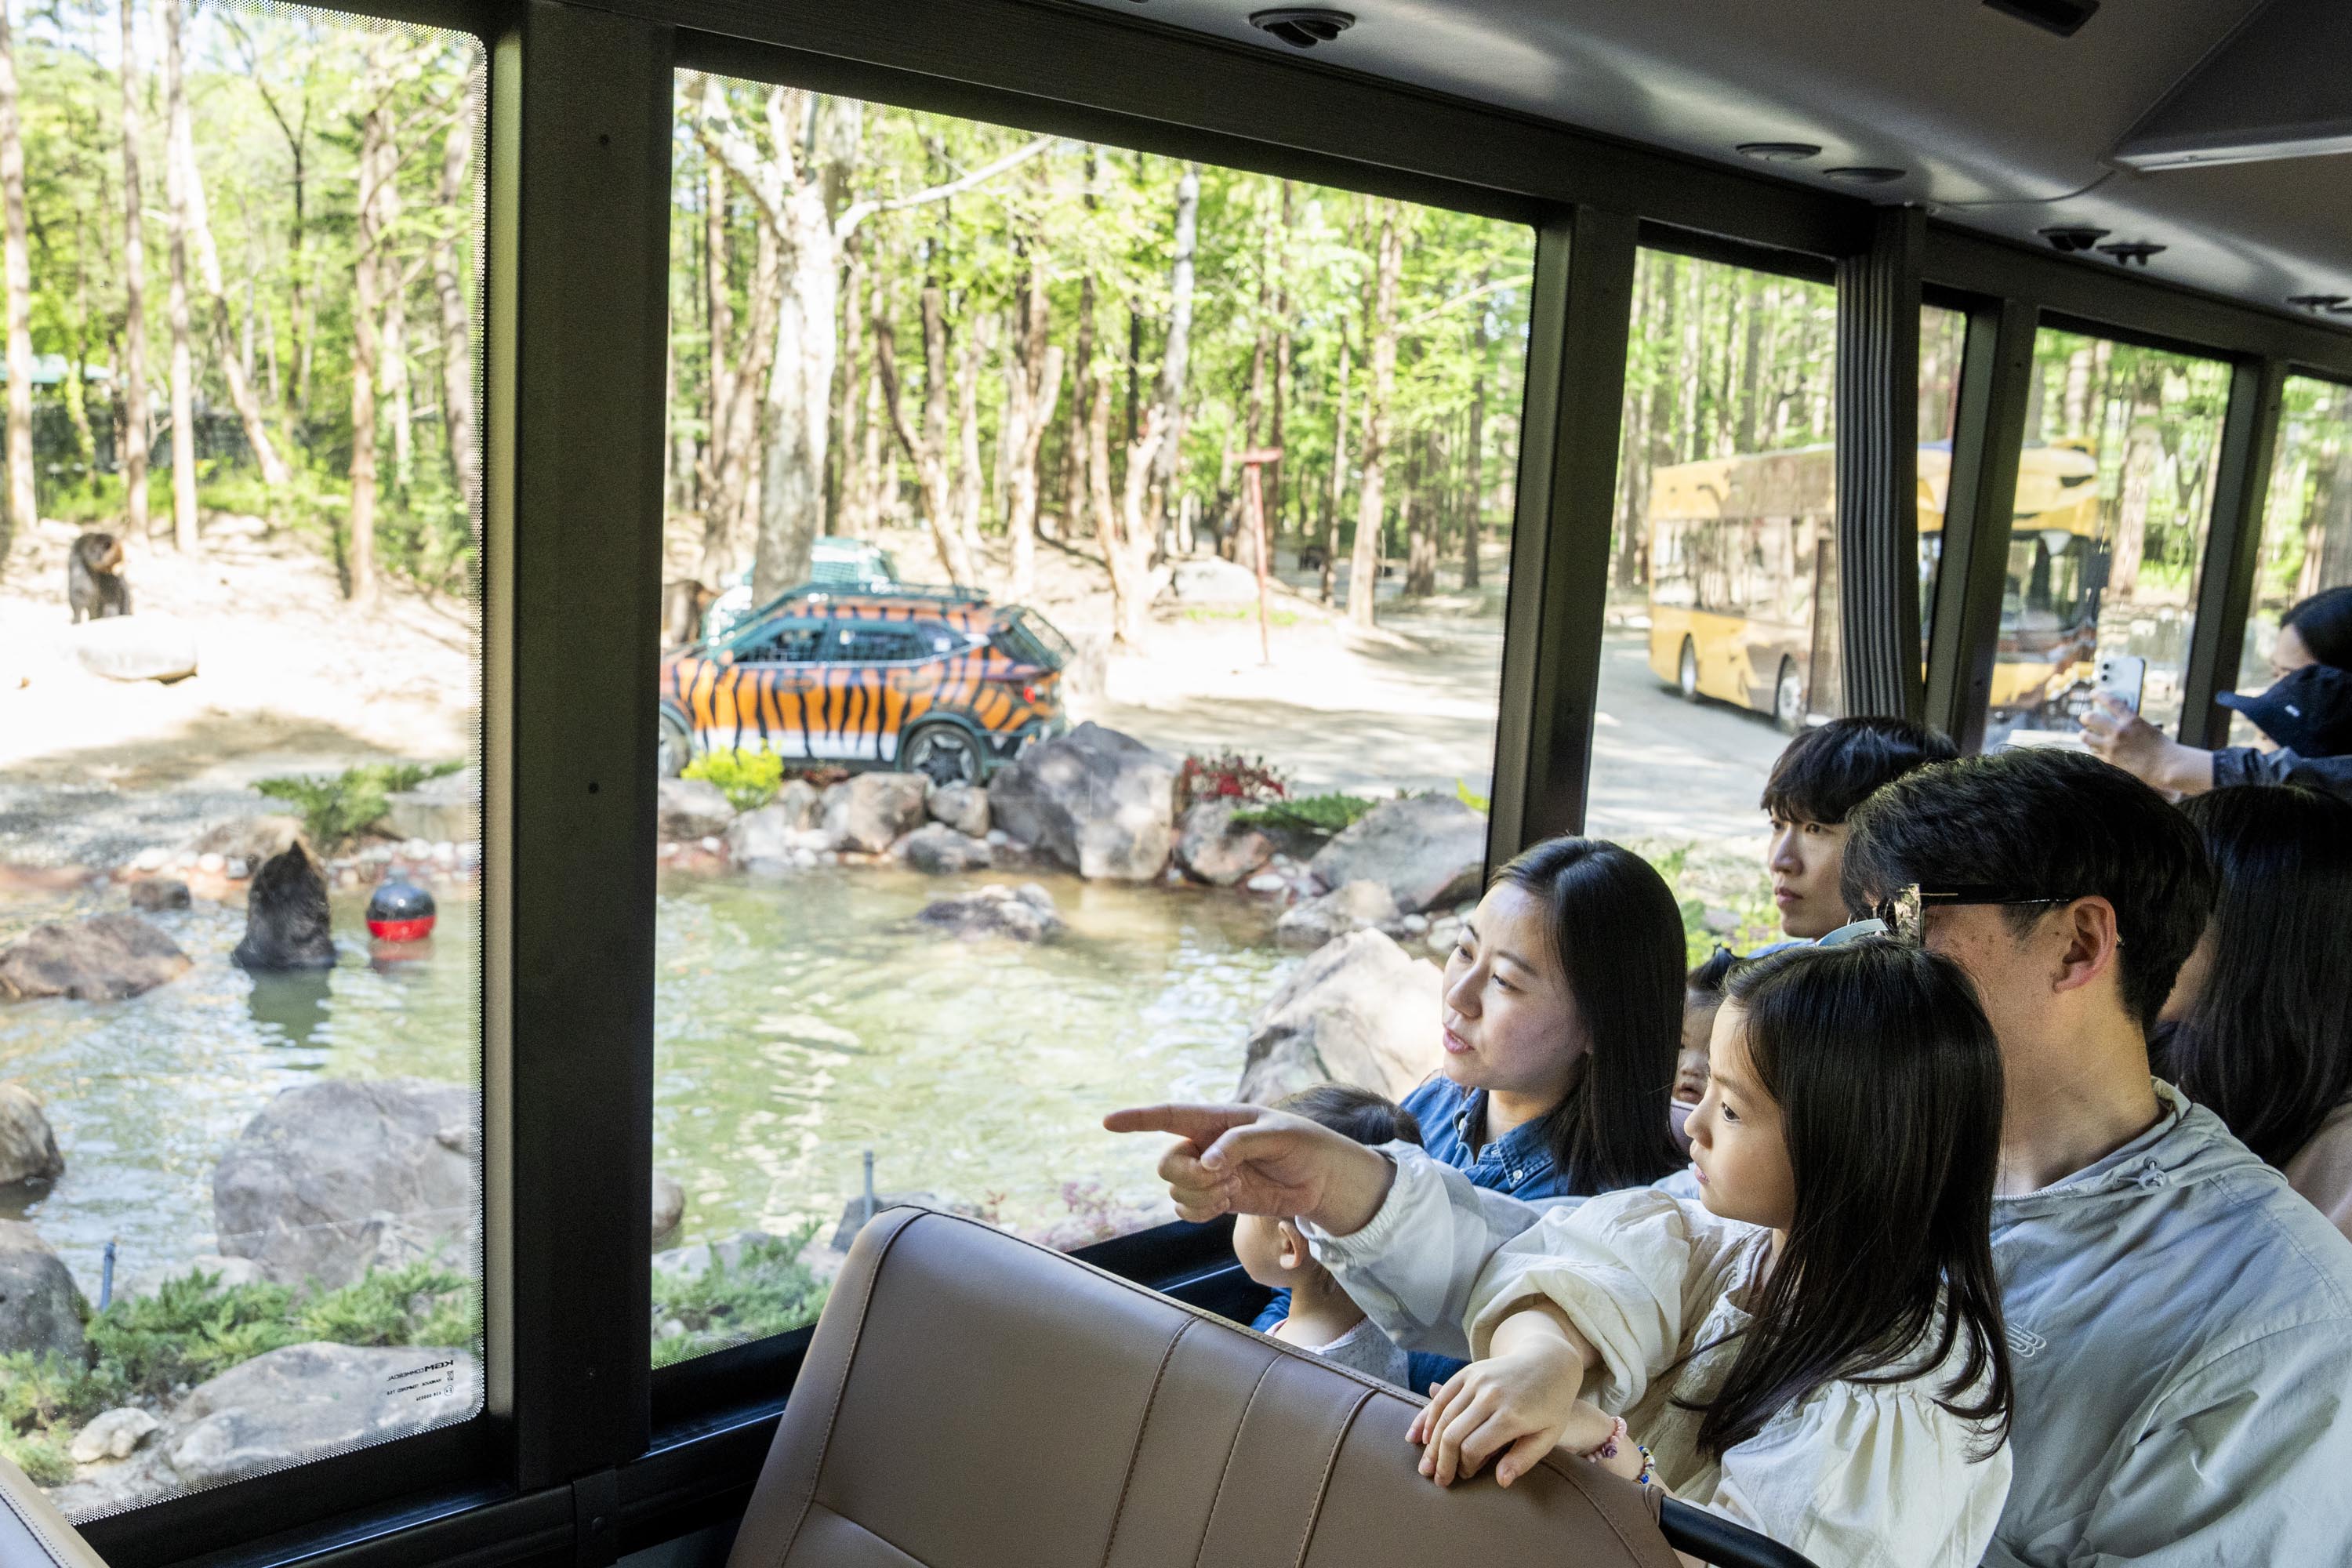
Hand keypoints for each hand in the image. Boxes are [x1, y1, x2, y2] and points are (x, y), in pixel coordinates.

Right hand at [1102, 1103, 1394, 1232]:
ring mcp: (1209, 1174)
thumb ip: (1239, 1143)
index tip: (1108, 1122)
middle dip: (1187, 1177)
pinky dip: (1199, 1212)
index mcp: (1217, 1119)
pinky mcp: (1217, 1198)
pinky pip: (1186, 1210)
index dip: (1137, 1118)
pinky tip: (1225, 1205)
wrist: (1324, 1181)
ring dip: (1200, 1196)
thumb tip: (1207, 1163)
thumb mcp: (1279, 1134)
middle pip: (1167, 1162)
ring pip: (1175, 1189)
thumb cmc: (1306, 1144)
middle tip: (1223, 1179)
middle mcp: (1206, 1145)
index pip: (1169, 1115)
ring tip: (1234, 1189)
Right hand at [1406, 1339, 1613, 1488]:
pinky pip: (1442, 1397)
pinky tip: (1424, 1437)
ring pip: (1443, 1416)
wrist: (1549, 1361)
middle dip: (1442, 1461)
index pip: (1474, 1448)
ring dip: (1431, 1444)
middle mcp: (1490, 1395)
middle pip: (1453, 1434)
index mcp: (1512, 1415)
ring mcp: (1477, 1380)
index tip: (1466, 1476)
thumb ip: (1524, 1459)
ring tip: (1427, 1465)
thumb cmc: (1551, 1405)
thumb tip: (1500, 1481)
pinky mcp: (1469, 1371)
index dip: (1465, 1467)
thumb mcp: (1549, 1436)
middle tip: (1439, 1480)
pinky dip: (1429, 1417)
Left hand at [2081, 696, 2212, 794]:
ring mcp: (2112, 747)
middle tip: (2085, 717)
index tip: (2093, 693)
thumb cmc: (2162, 747)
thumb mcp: (2147, 728)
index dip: (2099, 695)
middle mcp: (2119, 732)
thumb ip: (2130, 723)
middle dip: (2085, 717)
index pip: (2110, 702)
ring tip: (2085, 734)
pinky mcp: (2110, 760)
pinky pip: (2094, 752)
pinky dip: (2094, 749)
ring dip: (2085, 734)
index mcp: (2131, 720)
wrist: (2167, 766)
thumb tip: (2119, 719)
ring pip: (2086, 737)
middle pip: (2091, 718)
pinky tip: (2095, 748)